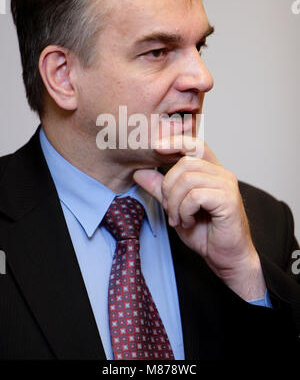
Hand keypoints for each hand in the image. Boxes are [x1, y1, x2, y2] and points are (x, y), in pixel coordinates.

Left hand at [133, 136, 265, 300]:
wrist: (227, 258)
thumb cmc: (206, 233)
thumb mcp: (175, 208)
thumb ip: (160, 189)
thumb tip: (139, 171)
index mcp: (211, 171)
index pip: (195, 144)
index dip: (176, 141)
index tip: (157, 146)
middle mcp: (222, 174)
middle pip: (185, 162)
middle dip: (168, 187)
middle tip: (169, 209)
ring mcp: (226, 185)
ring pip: (187, 179)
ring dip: (175, 203)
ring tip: (179, 219)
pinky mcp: (228, 199)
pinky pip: (195, 196)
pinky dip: (185, 211)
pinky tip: (189, 222)